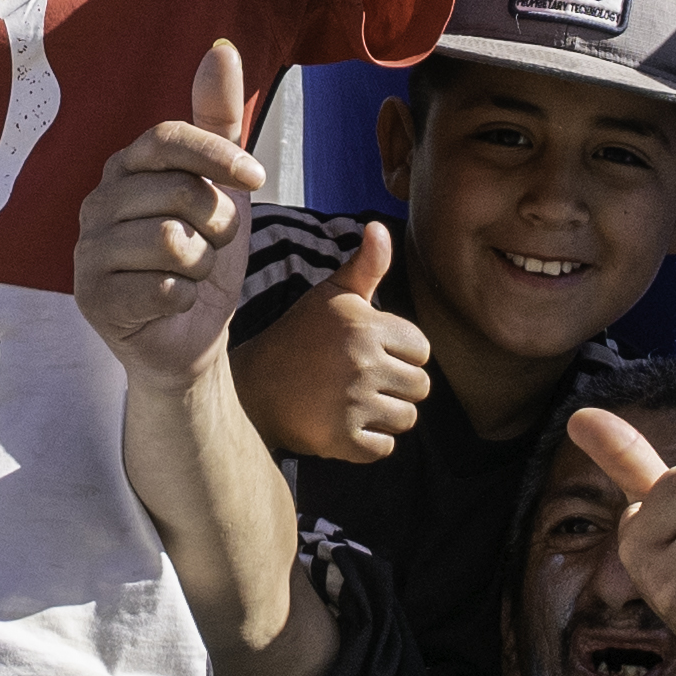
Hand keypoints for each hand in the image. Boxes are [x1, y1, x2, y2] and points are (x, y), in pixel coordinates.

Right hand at [75, 40, 264, 388]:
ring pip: (171, 241)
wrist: (191, 335)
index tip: (256, 179)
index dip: (217, 155)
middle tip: (212, 244)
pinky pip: (160, 287)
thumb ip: (218, 118)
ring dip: (203, 264)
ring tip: (190, 273)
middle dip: (217, 225)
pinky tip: (172, 301)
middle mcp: (96, 203)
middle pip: (178, 192)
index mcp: (125, 167)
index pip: (166, 138)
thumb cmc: (204, 254)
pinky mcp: (90, 298)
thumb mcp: (222, 183)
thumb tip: (221, 48)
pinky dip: (184, 298)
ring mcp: (86, 251)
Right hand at [239, 224, 430, 461]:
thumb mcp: (331, 294)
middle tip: (361, 381)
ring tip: (353, 402)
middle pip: (420, 387)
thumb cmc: (299, 336)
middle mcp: (363, 363)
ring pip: (406, 418)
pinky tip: (344, 425)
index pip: (422, 349)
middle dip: (397, 386)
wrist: (253, 386)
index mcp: (367, 326)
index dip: (399, 352)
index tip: (368, 352)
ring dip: (385, 415)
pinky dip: (369, 443)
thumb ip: (365, 265)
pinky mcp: (342, 439)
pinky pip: (383, 448)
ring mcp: (353, 404)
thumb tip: (380, 227)